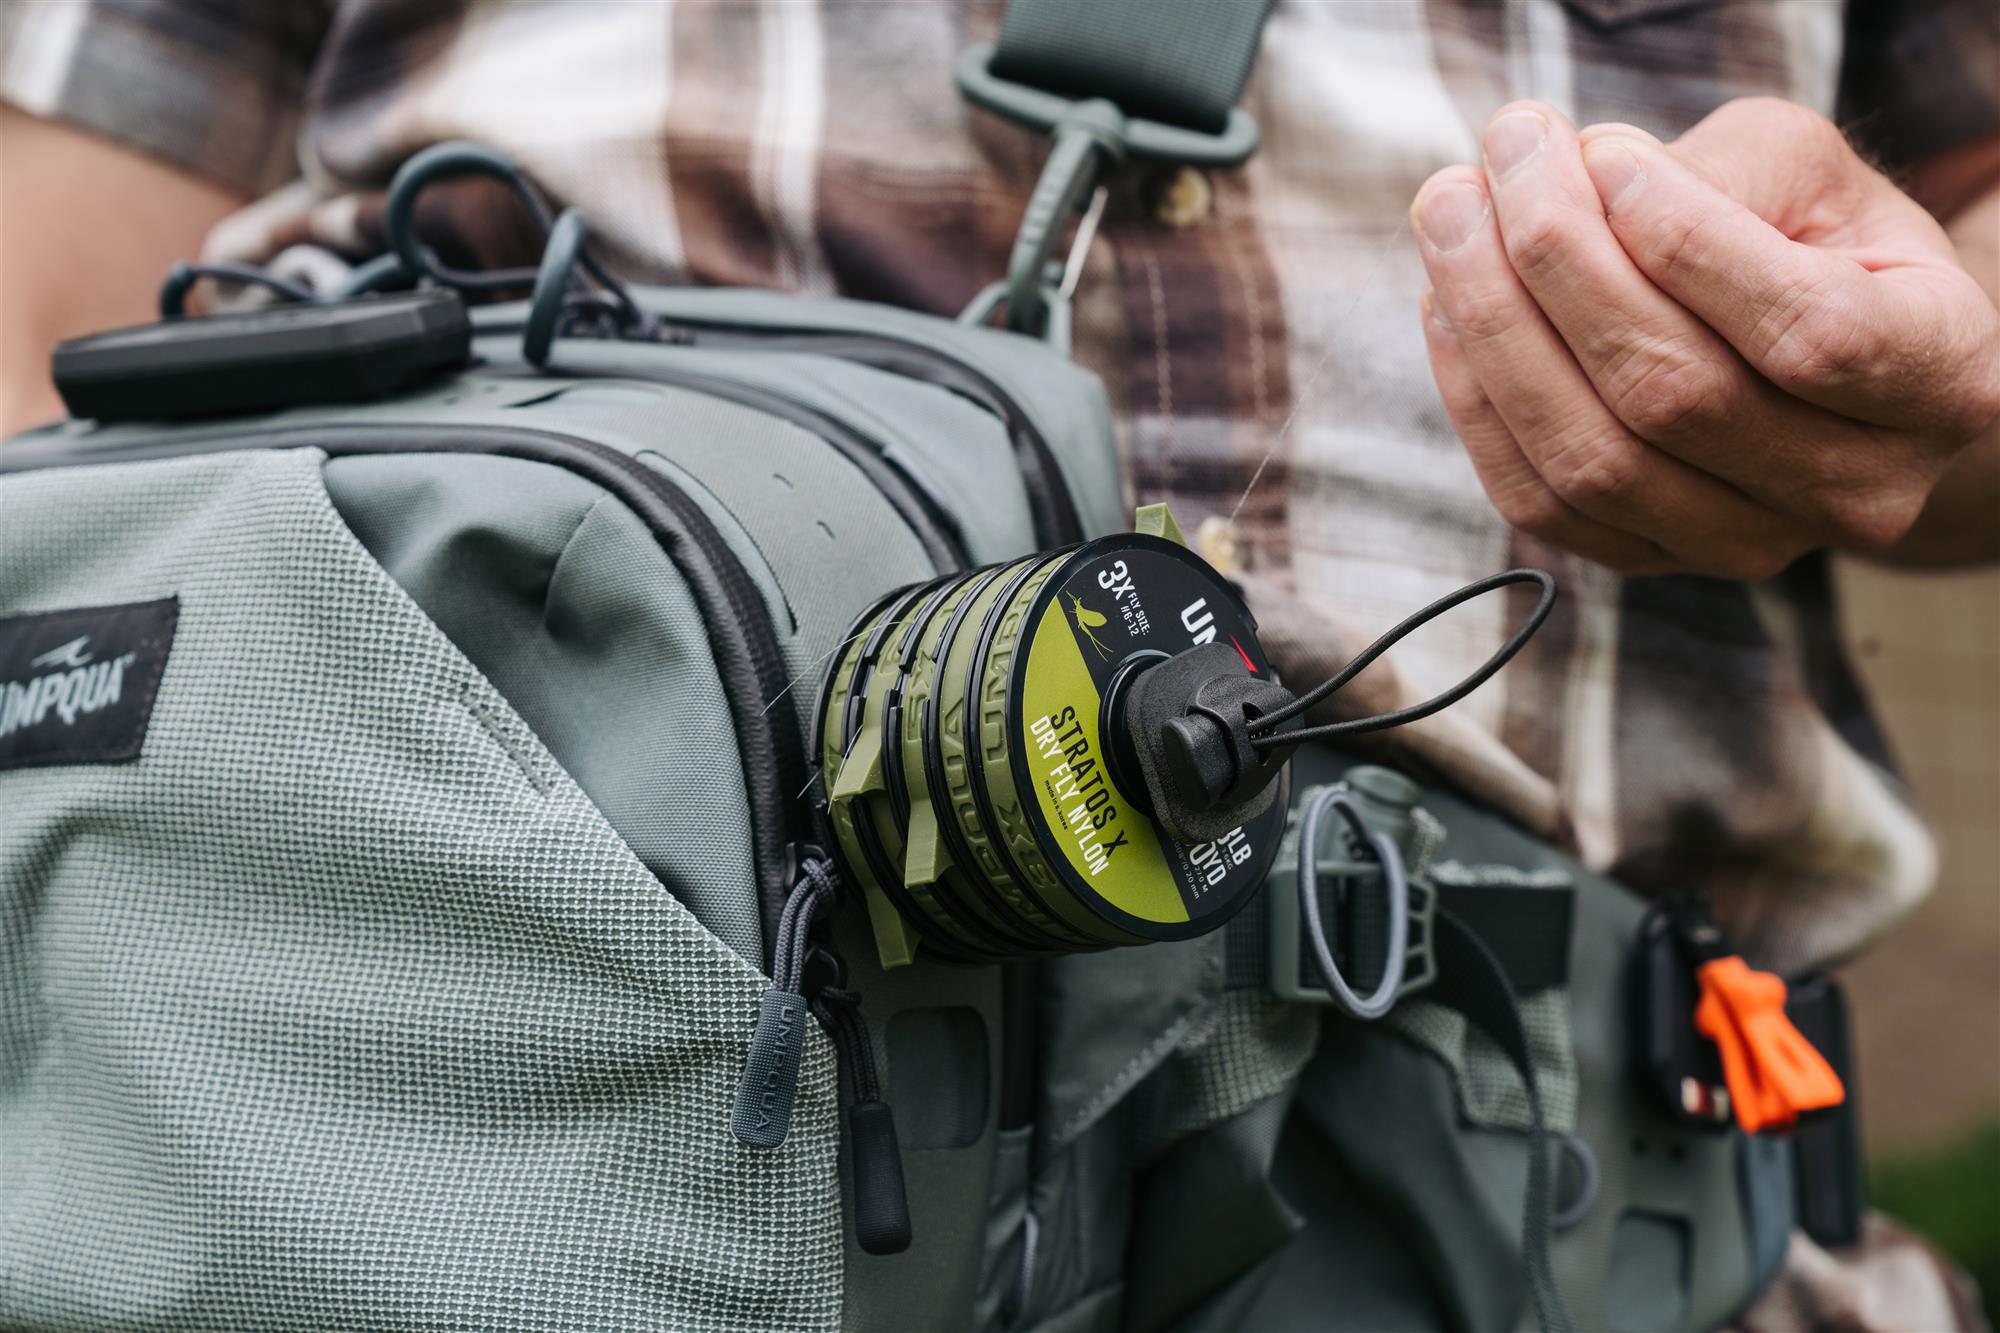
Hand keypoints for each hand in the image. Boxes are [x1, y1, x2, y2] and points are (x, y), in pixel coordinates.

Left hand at [1412, 97, 1999, 579]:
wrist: (1814, 354)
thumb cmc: (1815, 243)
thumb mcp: (1806, 177)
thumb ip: (1716, 176)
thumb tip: (1578, 180)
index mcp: (1941, 377)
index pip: (1809, 330)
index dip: (1688, 245)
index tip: (1602, 153)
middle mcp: (1860, 488)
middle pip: (1676, 395)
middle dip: (1561, 264)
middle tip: (1494, 163)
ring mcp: (1751, 545)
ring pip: (1593, 459)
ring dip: (1497, 329)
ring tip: (1452, 218)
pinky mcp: (1650, 563)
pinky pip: (1539, 501)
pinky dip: (1475, 399)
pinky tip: (1446, 306)